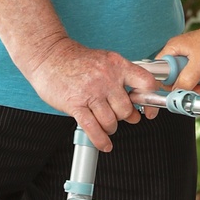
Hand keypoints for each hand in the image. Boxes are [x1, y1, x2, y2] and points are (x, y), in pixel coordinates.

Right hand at [27, 38, 158, 152]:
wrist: (49, 56)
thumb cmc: (76, 60)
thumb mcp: (104, 61)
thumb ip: (121, 79)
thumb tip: (136, 105)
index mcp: (117, 64)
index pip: (146, 83)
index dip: (151, 101)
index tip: (149, 111)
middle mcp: (106, 77)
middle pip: (126, 109)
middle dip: (124, 117)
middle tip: (119, 116)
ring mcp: (90, 91)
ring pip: (111, 121)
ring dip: (109, 127)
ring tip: (104, 123)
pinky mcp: (75, 104)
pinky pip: (93, 128)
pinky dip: (100, 140)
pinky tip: (104, 144)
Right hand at [155, 18, 199, 93]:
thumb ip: (186, 79)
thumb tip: (178, 92)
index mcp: (175, 49)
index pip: (161, 70)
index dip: (168, 83)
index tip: (177, 91)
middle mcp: (183, 54)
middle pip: (178, 79)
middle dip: (190, 87)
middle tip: (199, 89)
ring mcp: (195, 59)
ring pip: (192, 81)